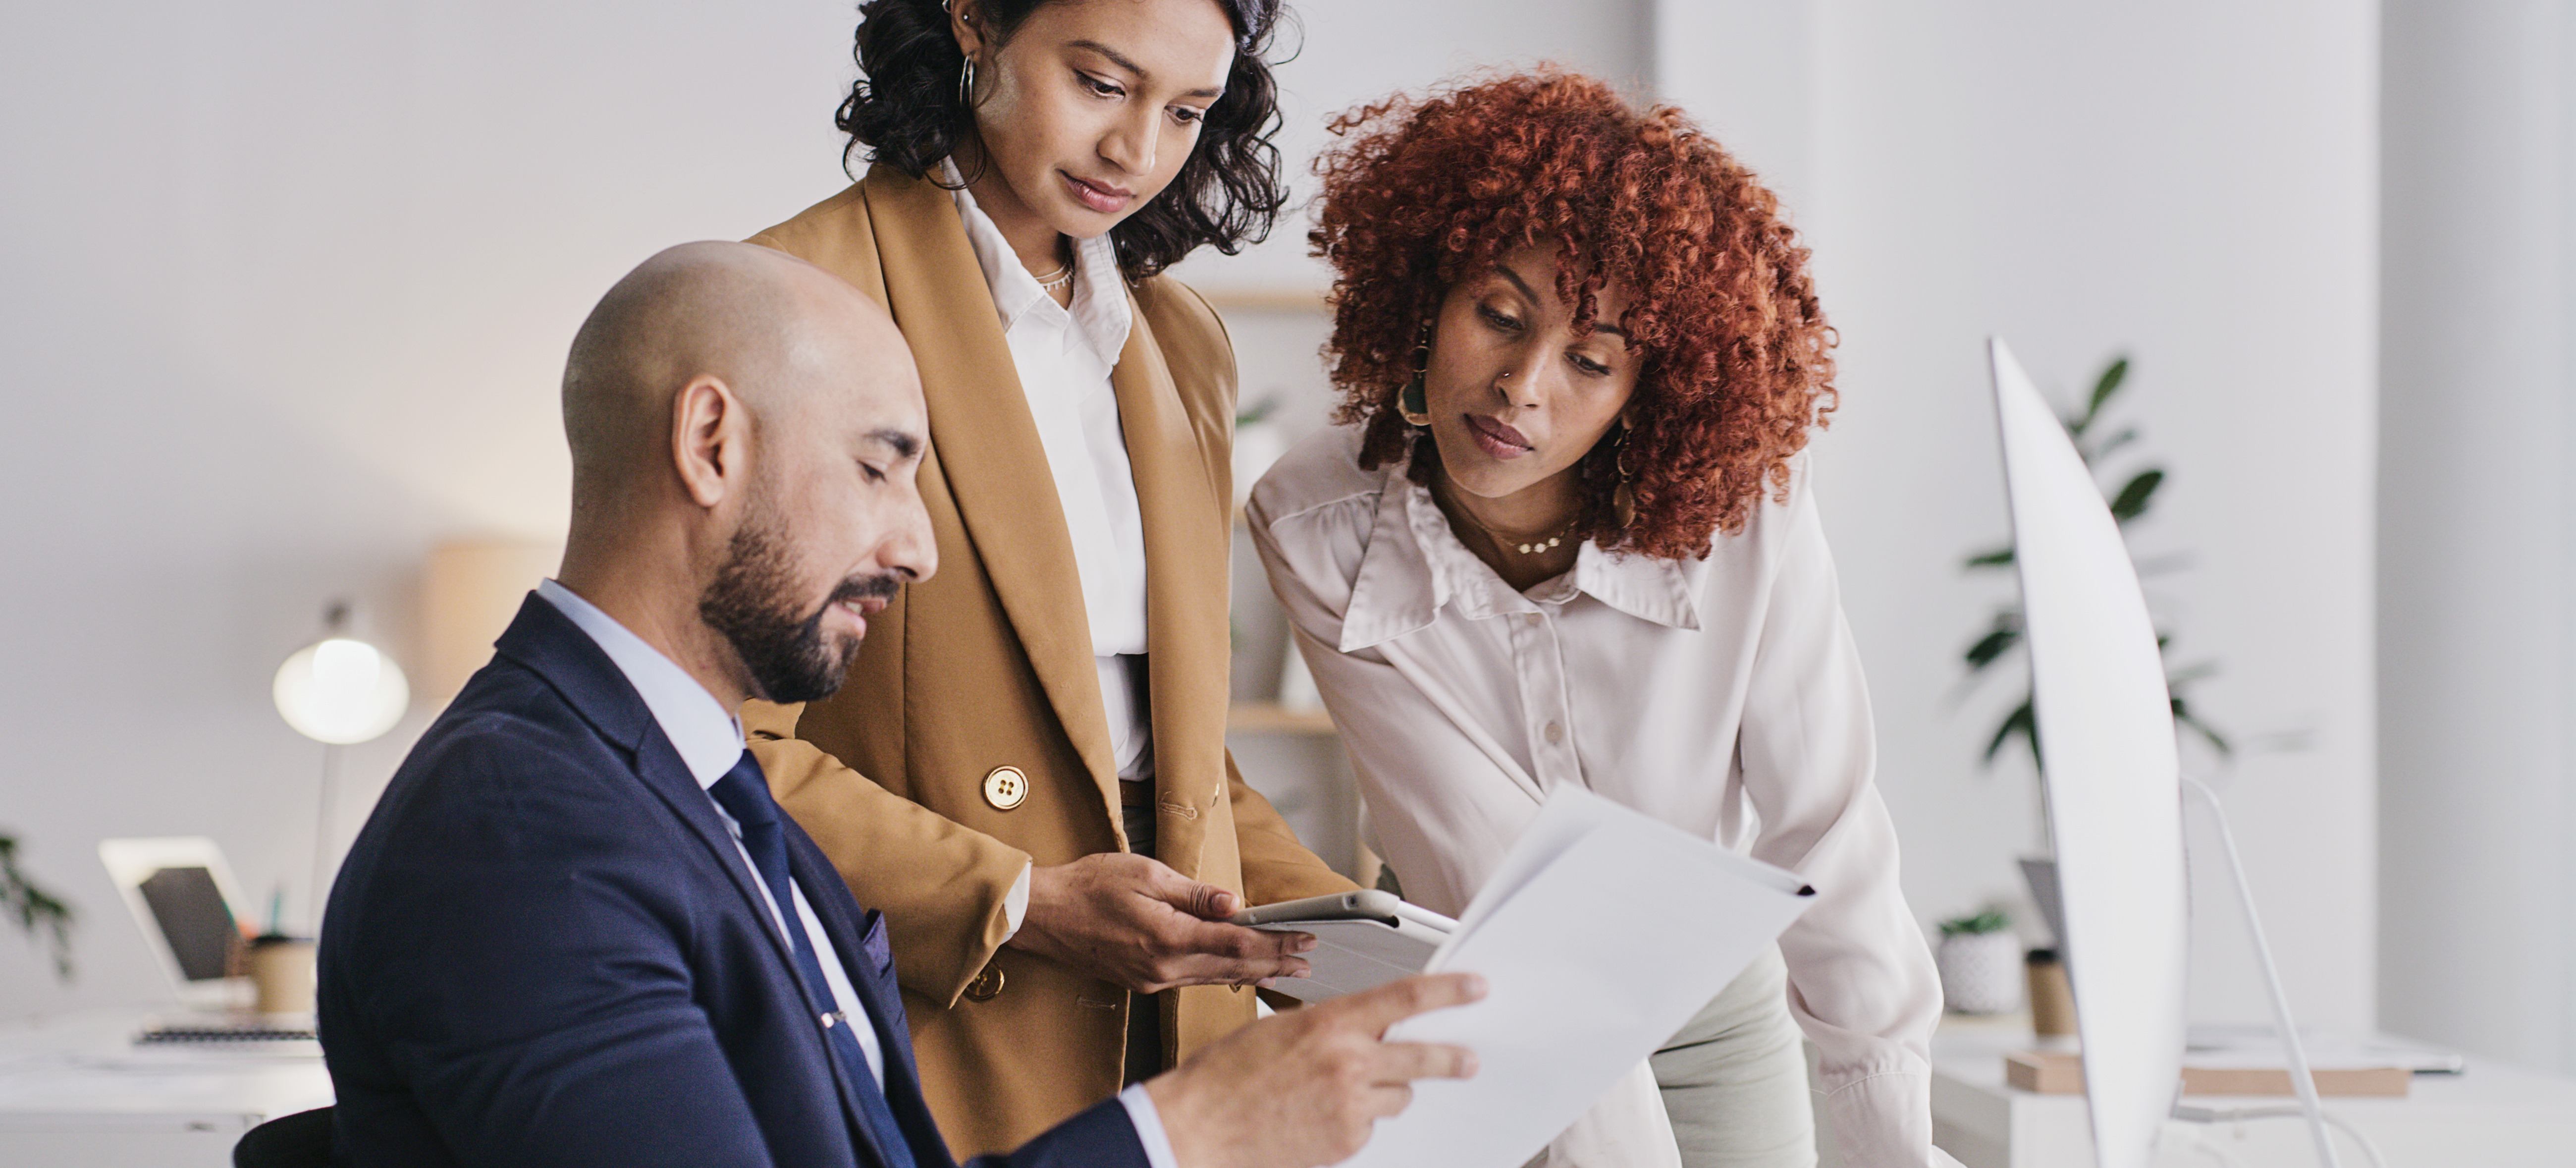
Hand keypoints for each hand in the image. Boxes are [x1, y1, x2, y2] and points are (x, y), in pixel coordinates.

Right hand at [1008, 853, 1315, 992]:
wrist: (1042, 915)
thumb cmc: (1088, 886)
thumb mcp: (1144, 873)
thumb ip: (1192, 893)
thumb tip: (1233, 903)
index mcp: (1167, 938)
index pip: (1237, 944)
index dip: (1276, 943)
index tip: (1305, 938)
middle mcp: (1163, 967)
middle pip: (1233, 968)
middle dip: (1275, 963)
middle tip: (1309, 960)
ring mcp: (1153, 980)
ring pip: (1216, 979)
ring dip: (1254, 973)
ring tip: (1286, 970)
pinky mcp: (1143, 982)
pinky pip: (1194, 980)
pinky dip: (1224, 975)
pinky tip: (1240, 973)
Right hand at [1145, 972, 1484, 1167]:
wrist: (1198, 1129)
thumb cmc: (1225, 1078)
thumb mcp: (1279, 1030)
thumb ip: (1328, 1029)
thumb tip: (1362, 1031)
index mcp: (1329, 1023)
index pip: (1406, 998)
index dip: (1449, 991)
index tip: (1476, 988)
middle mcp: (1347, 1062)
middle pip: (1421, 1056)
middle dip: (1450, 1058)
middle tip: (1469, 1060)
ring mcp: (1350, 1106)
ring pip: (1398, 1096)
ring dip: (1386, 1093)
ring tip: (1349, 1093)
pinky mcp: (1346, 1142)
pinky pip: (1371, 1127)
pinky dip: (1357, 1121)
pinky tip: (1321, 1118)